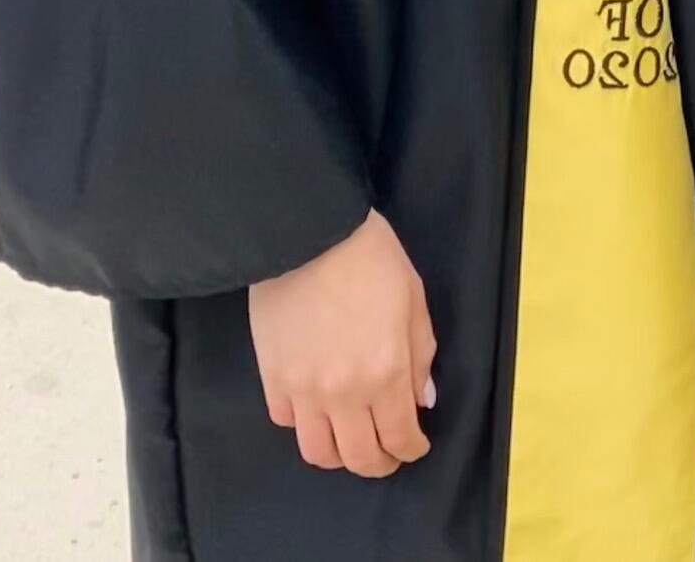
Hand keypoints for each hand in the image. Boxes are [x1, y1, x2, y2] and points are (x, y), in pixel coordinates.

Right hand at [249, 210, 435, 477]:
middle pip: (359, 457)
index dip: (411, 449)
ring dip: (339, 455)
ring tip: (349, 439)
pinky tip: (316, 408)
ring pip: (318, 453)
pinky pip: (286, 421)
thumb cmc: (369, 256)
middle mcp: (344, 392)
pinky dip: (303, 424)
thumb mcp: (412, 297)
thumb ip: (420, 353)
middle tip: (386, 454)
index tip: (416, 445)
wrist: (307, 230)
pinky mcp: (271, 378)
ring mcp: (303, 389)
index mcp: (385, 371)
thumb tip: (422, 399)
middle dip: (378, 464)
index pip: (399, 436)